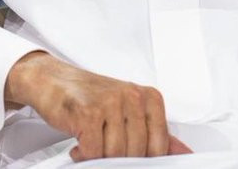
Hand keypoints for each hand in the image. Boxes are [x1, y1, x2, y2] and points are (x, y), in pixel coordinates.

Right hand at [5, 51, 192, 161]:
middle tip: (103, 145)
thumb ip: (156, 133)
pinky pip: (93, 152)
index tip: (128, 153)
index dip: (142, 157)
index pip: (158, 146)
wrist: (53, 80)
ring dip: (98, 155)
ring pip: (115, 154)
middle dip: (117, 157)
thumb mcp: (128, 111)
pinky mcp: (88, 112)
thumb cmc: (91, 96)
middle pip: (136, 153)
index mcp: (148, 97)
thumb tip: (184, 154)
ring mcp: (110, 102)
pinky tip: (79, 142)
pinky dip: (83, 154)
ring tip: (91, 141)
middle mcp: (132, 96)